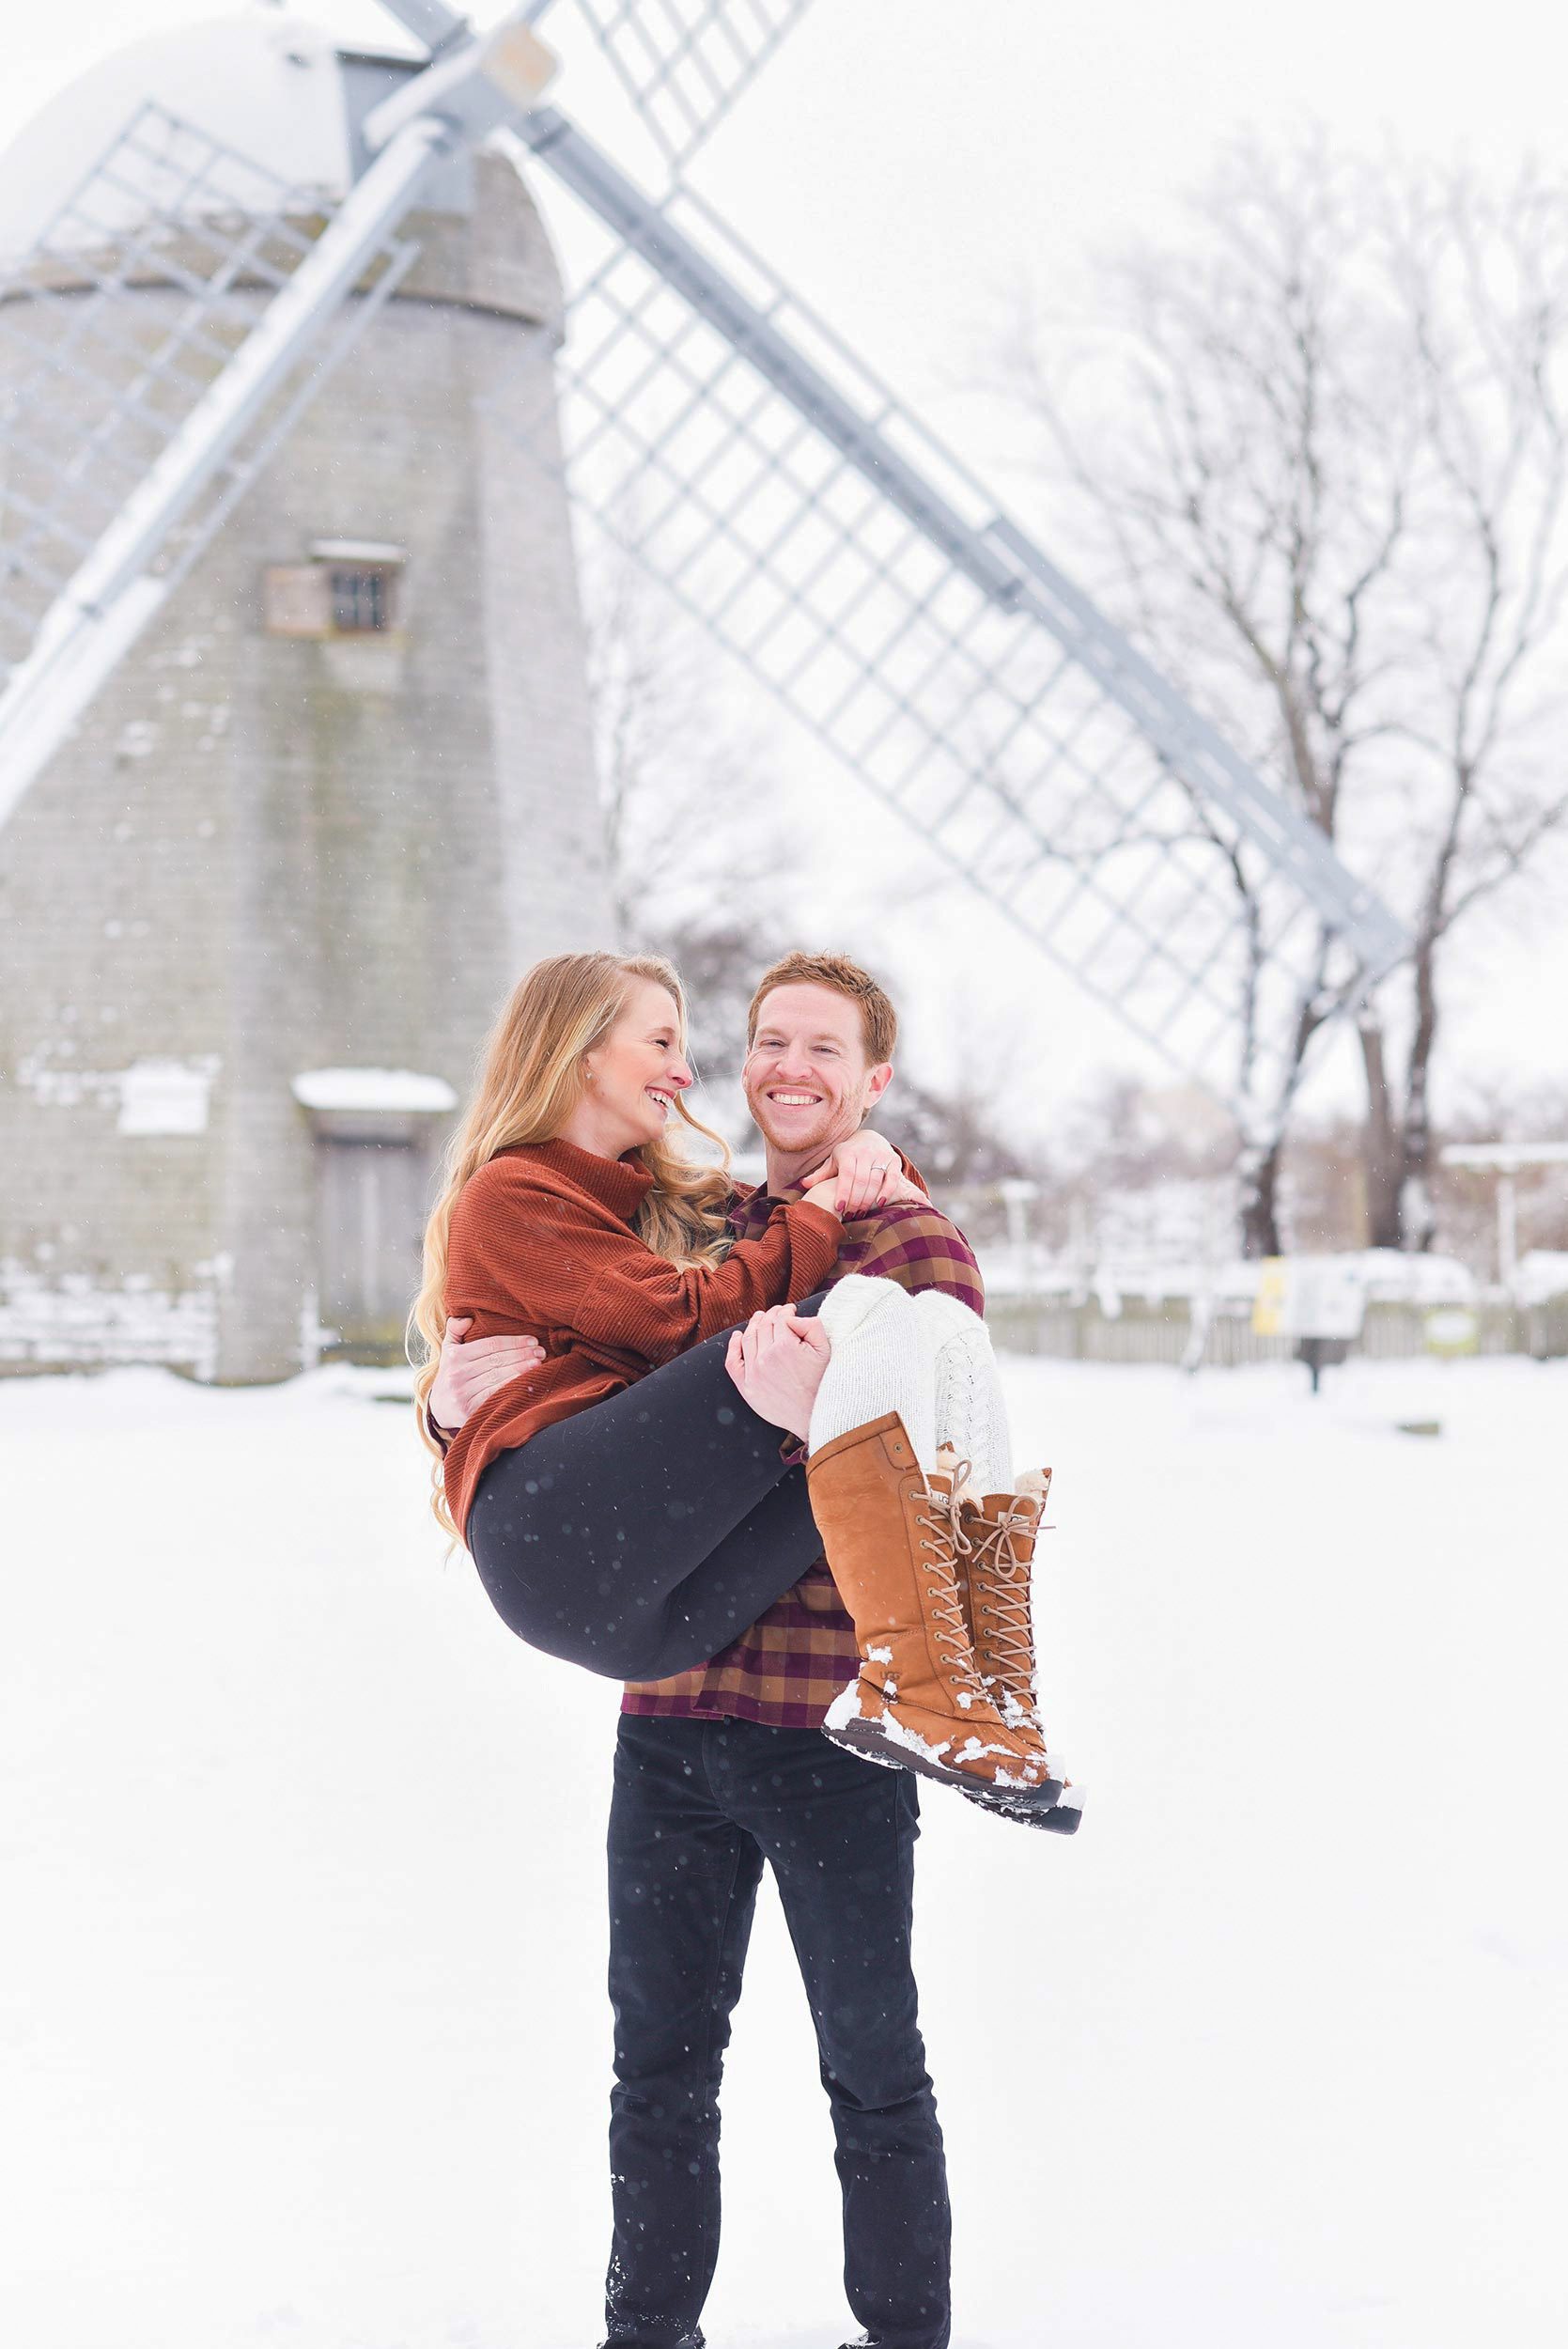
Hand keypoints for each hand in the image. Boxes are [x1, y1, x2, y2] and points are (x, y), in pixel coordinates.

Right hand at [429, 1316, 545, 1432]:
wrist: (439, 1408)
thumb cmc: (451, 1374)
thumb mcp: (448, 1350)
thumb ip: (455, 1331)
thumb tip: (466, 1318)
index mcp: (454, 1356)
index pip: (490, 1345)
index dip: (514, 1342)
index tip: (533, 1340)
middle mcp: (457, 1374)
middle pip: (497, 1360)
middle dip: (522, 1354)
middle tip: (541, 1351)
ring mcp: (463, 1393)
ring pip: (498, 1377)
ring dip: (521, 1370)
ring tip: (539, 1363)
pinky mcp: (469, 1410)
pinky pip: (495, 1395)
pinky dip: (512, 1387)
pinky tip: (527, 1382)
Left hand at [724, 1304, 832, 1441]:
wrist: (814, 1416)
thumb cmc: (822, 1382)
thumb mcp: (825, 1350)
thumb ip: (811, 1325)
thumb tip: (792, 1317)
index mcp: (785, 1347)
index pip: (780, 1319)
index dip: (786, 1311)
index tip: (790, 1310)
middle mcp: (766, 1358)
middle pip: (763, 1326)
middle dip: (771, 1315)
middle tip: (778, 1313)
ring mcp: (754, 1373)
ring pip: (748, 1338)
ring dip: (754, 1325)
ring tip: (760, 1319)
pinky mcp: (747, 1387)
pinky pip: (733, 1362)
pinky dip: (733, 1347)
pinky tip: (738, 1337)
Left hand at [800, 1129, 913, 1216]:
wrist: (869, 1139)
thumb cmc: (847, 1156)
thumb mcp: (833, 1162)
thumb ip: (821, 1174)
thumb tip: (804, 1184)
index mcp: (847, 1152)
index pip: (847, 1174)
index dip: (843, 1192)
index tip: (840, 1208)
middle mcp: (865, 1152)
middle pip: (861, 1180)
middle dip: (855, 1200)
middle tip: (850, 1215)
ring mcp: (881, 1155)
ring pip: (875, 1181)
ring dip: (868, 1200)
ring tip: (860, 1213)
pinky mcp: (894, 1160)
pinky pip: (892, 1178)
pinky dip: (887, 1191)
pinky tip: (880, 1203)